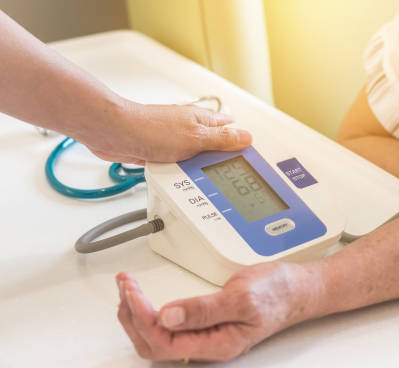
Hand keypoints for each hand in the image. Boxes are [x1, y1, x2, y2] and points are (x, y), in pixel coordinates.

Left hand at [78, 100, 251, 164]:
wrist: (114, 133)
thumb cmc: (149, 128)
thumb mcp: (195, 137)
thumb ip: (222, 139)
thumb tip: (245, 137)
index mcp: (204, 120)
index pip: (232, 131)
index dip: (241, 147)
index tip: (247, 163)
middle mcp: (192, 129)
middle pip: (215, 150)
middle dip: (216, 165)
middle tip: (219, 178)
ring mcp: (177, 141)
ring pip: (196, 162)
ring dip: (194, 172)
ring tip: (194, 180)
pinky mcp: (162, 153)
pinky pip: (178, 168)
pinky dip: (178, 174)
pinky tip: (176, 179)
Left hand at [115, 262, 322, 361]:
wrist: (298, 289)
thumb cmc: (278, 293)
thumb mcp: (242, 296)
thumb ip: (204, 309)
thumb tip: (168, 316)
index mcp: (216, 344)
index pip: (164, 340)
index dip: (142, 316)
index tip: (133, 290)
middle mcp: (208, 344)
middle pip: (153, 343)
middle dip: (132, 315)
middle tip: (125, 286)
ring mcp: (206, 335)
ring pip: (157, 336)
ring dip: (136, 314)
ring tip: (128, 290)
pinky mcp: (205, 323)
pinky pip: (167, 327)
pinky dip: (149, 311)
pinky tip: (144, 299)